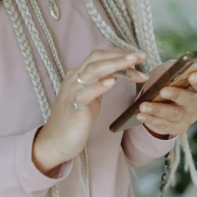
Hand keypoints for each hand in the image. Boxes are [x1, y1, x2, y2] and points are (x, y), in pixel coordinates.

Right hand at [33, 48, 148, 174]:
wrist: (56, 141)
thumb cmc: (75, 119)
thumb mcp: (91, 97)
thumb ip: (101, 83)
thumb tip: (119, 73)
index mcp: (79, 74)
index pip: (100, 57)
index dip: (120, 55)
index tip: (139, 57)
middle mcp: (74, 78)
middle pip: (97, 59)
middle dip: (120, 55)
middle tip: (141, 56)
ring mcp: (73, 91)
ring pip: (93, 70)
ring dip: (115, 64)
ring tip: (133, 63)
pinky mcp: (74, 107)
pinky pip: (86, 93)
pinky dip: (99, 86)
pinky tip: (112, 82)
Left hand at [136, 60, 196, 138]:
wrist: (156, 100)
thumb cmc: (164, 81)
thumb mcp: (167, 71)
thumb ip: (171, 68)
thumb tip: (173, 67)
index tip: (192, 75)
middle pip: (191, 100)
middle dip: (176, 95)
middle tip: (162, 91)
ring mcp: (189, 117)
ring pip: (174, 114)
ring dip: (157, 110)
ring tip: (143, 106)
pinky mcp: (178, 128)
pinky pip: (165, 125)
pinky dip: (151, 119)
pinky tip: (140, 115)